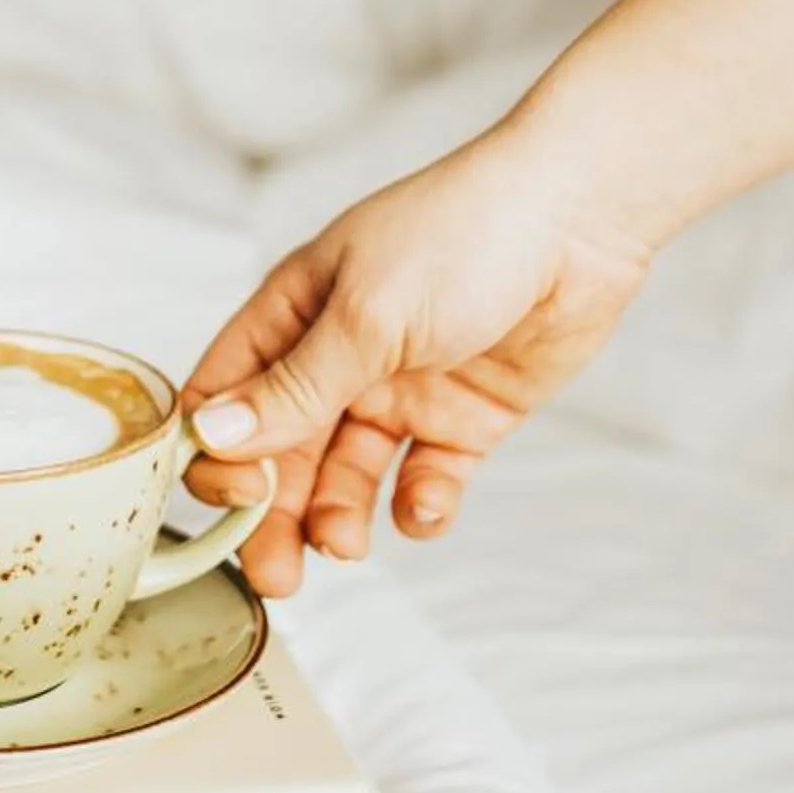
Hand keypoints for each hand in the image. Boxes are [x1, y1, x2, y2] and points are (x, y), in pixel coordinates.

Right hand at [180, 117, 652, 596]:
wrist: (581, 219)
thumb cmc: (462, 234)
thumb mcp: (365, 316)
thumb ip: (294, 388)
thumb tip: (212, 437)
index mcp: (294, 312)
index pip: (225, 394)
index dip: (216, 452)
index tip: (234, 497)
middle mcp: (339, 355)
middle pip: (281, 451)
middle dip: (272, 512)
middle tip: (277, 573)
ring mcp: (401, 387)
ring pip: (346, 473)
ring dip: (336, 515)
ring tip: (346, 543)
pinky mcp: (462, 416)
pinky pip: (424, 478)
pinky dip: (418, 506)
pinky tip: (422, 508)